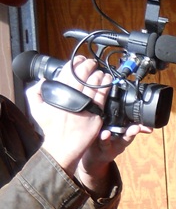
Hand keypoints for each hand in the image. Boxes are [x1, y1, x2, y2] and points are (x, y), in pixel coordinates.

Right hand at [27, 54, 109, 175]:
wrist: (62, 148)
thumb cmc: (50, 129)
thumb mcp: (36, 109)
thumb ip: (35, 92)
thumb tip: (42, 80)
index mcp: (59, 94)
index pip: (69, 71)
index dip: (75, 62)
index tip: (79, 60)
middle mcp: (73, 98)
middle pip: (84, 75)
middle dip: (89, 65)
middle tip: (91, 63)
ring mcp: (86, 106)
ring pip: (95, 84)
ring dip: (99, 74)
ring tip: (100, 72)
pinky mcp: (96, 115)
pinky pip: (103, 96)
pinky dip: (106, 86)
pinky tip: (108, 81)